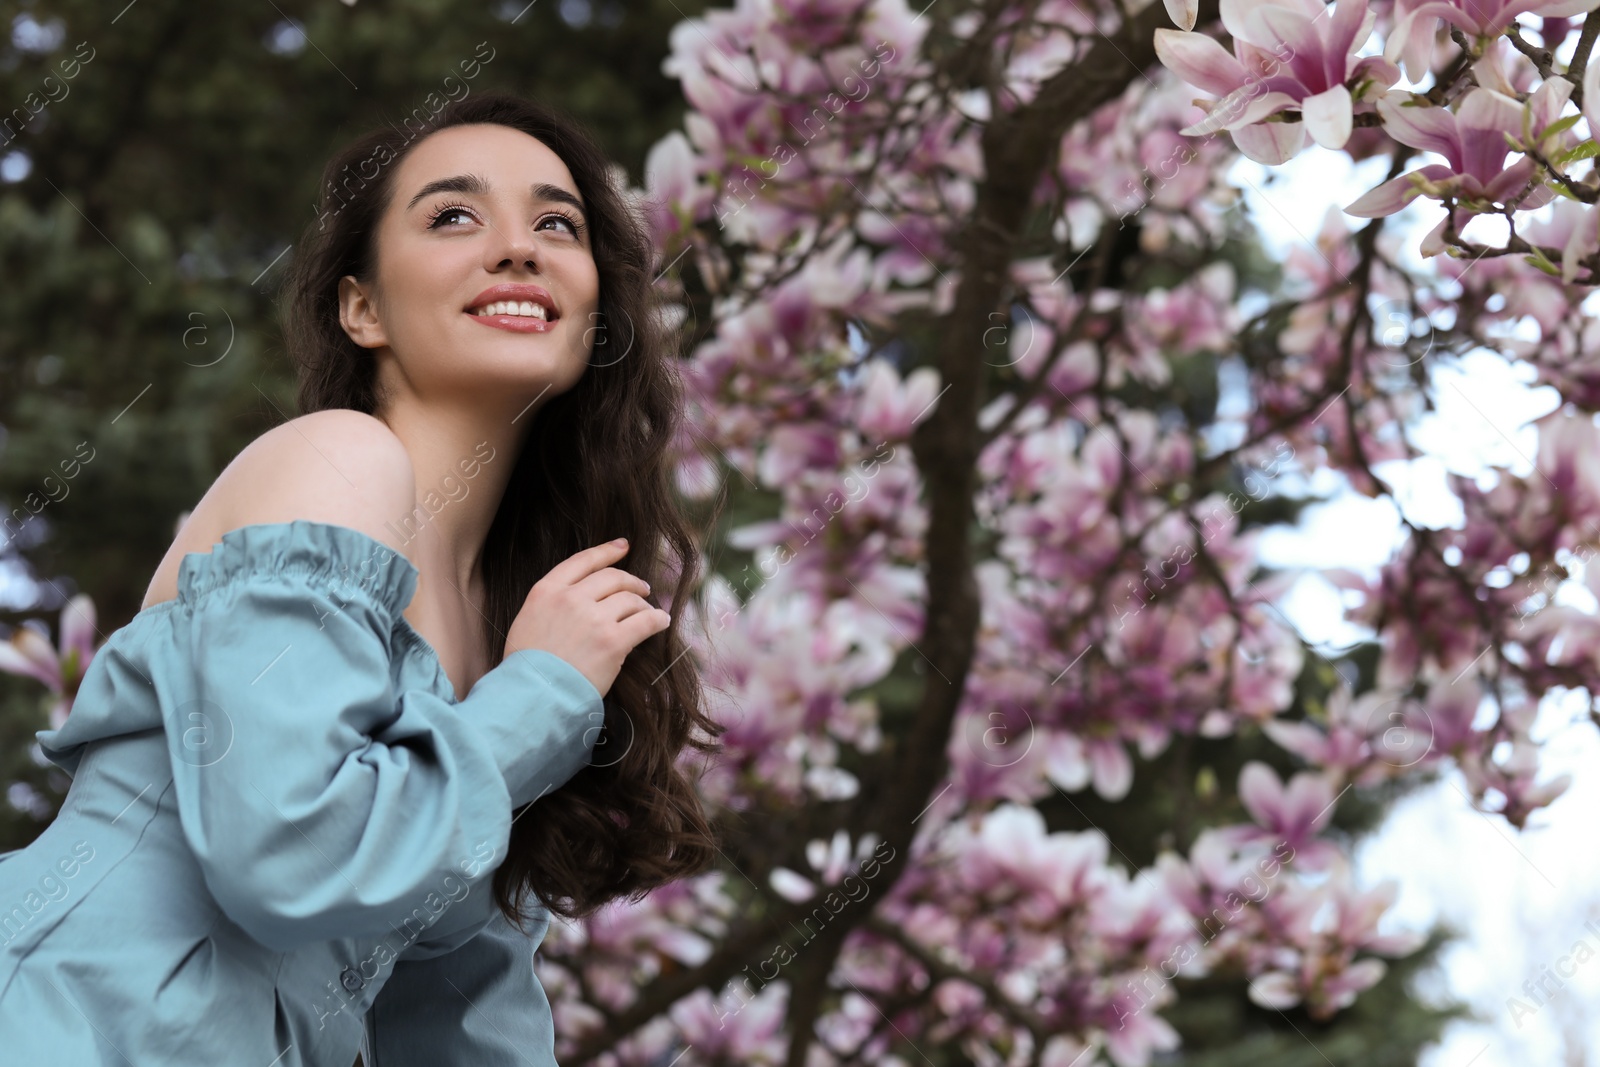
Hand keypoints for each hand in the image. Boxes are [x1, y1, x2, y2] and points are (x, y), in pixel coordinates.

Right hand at [503, 538, 669, 696]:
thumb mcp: (527, 621)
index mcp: (546, 591)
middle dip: (631, 581)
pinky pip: (645, 621)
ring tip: (649, 611)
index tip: (623, 546)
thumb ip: (552, 603)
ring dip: (644, 603)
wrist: (532, 696)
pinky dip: (657, 619)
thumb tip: (579, 598)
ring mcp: (594, 618)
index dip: (607, 551)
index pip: (583, 561)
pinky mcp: (613, 641)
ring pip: (631, 599)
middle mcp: (571, 599)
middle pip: (612, 578)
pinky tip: (662, 621)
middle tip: (642, 588)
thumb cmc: (526, 667)